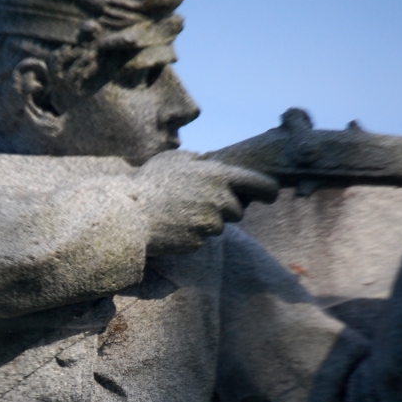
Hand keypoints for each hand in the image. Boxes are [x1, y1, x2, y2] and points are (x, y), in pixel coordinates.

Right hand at [131, 151, 278, 256]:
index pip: (258, 184)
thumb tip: (206, 161)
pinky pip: (202, 239)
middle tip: (201, 202)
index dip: (268, 190)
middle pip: (237, 210)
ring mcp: (210, 224)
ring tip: (180, 212)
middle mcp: (220, 200)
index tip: (271, 195)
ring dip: (207, 221)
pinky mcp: (198, 242)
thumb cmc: (150, 183)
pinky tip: (173, 225)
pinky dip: (191, 233)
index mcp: (218, 176)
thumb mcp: (174, 160)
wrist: (130, 214)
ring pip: (219, 226)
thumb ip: (197, 160)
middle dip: (225, 208)